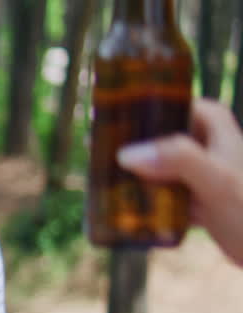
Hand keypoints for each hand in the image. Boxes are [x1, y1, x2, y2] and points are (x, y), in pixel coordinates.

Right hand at [117, 98, 242, 265]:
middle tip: (96, 152)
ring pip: (156, 165)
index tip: (107, 119)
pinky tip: (124, 208)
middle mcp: (207, 143)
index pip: (170, 103)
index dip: (139, 108)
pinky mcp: (196, 199)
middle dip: (129, 145)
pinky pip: (161, 193)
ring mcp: (200, 172)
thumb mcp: (216, 182)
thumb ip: (177, 160)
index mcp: (214, 125)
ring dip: (132, 174)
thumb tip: (126, 154)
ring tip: (101, 180)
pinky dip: (143, 200)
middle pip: (157, 135)